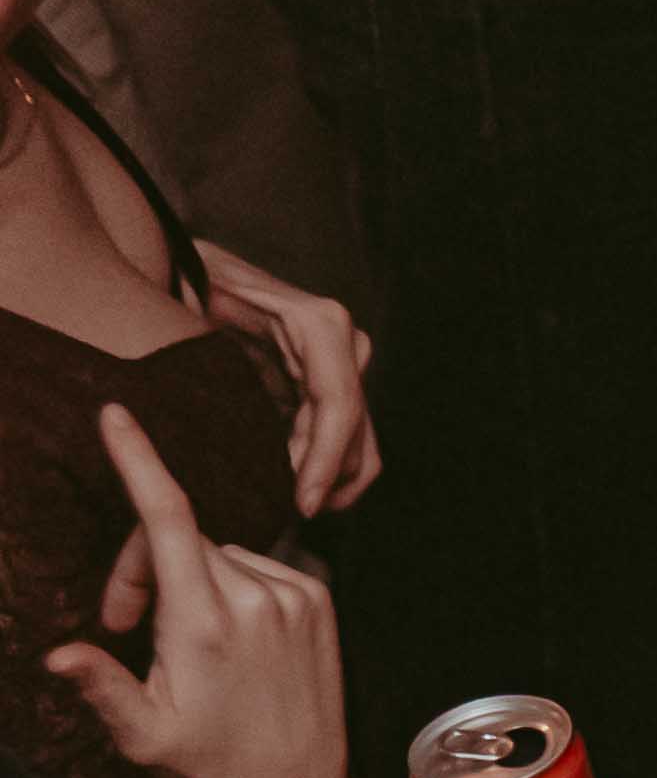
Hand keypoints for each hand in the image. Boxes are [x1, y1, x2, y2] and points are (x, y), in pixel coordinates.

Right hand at [49, 402, 345, 777]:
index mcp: (206, 622)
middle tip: (126, 625)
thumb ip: (102, 686)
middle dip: (144, 568)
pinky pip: (258, 566)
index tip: (117, 415)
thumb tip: (59, 656)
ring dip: (188, 578)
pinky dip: (232, 585)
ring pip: (217, 553)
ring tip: (183, 642)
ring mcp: (296, 597)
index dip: (138, 460)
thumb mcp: (142, 734)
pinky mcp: (321, 601)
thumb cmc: (207, 767)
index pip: (167, 518)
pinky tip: (230, 638)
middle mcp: (258, 599)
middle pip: (180, 539)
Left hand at [195, 245, 375, 511]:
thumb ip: (209, 352)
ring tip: (289, 505)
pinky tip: (288, 481)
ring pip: (356, 435)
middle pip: (353, 428)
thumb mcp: (187, 305)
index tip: (302, 505)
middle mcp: (342, 338)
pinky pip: (336, 429)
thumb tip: (214, 410)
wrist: (181, 262)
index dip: (324, 462)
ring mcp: (340, 356)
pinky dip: (317, 460)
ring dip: (327, 475)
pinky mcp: (327, 373)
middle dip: (328, 478)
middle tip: (290, 515)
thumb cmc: (178, 278)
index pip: (338, 406)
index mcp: (317, 323)